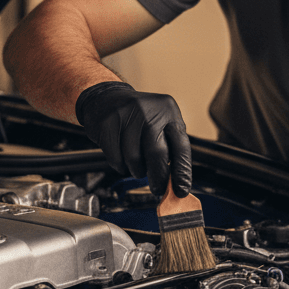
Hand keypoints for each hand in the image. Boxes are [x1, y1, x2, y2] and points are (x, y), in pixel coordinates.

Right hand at [75, 81, 190, 196]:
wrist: (106, 98)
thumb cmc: (139, 117)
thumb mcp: (161, 123)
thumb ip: (170, 148)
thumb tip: (176, 181)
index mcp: (168, 111)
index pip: (181, 146)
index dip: (182, 171)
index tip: (181, 190)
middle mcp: (149, 110)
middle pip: (157, 154)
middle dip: (158, 177)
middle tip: (158, 189)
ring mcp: (126, 115)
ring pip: (134, 159)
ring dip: (136, 169)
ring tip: (136, 163)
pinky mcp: (107, 123)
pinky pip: (115, 158)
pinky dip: (120, 165)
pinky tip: (121, 156)